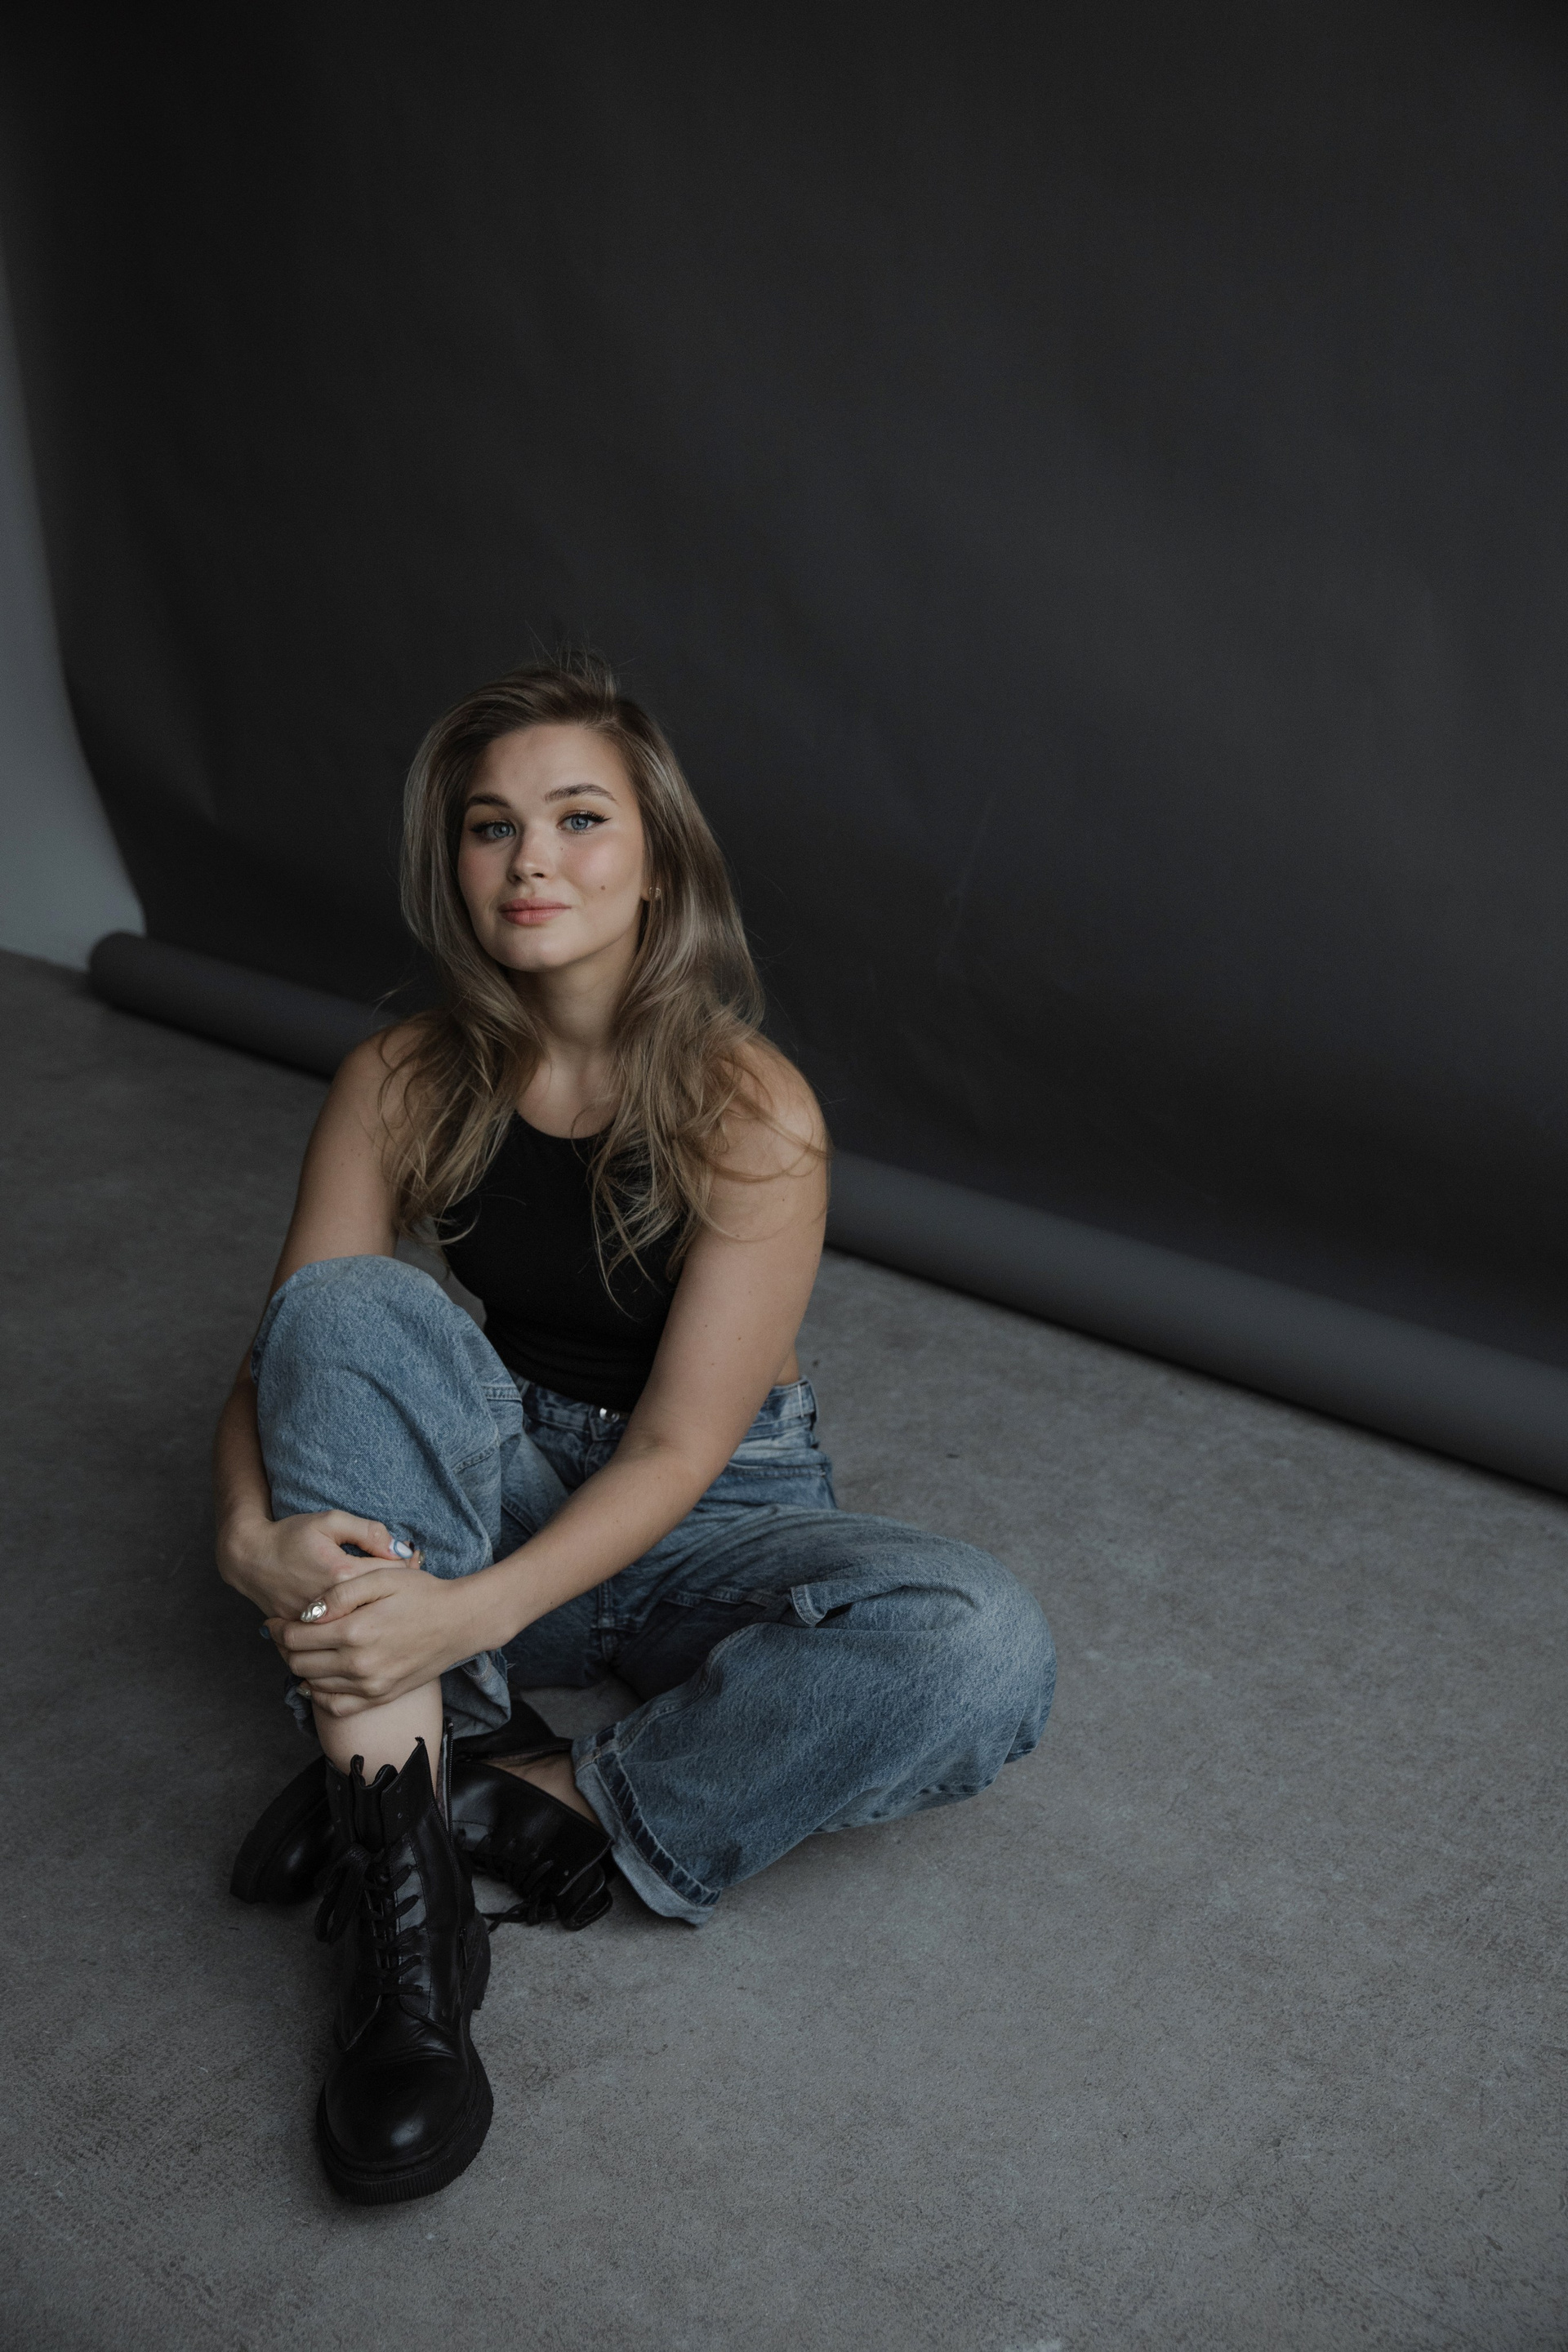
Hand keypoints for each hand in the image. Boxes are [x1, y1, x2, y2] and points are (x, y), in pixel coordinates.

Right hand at [219, 1509, 419, 1622]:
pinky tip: (365, 1615)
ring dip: (378, 1613)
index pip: (391, 1575)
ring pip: (361, 1622)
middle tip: (409, 1586)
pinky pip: (339, 1633)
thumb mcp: (329, 1521)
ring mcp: (319, 1622)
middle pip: (380, 1604)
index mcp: (342, 1574)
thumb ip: (367, 1531)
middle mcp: (332, 1604)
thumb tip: (399, 1547)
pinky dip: (355, 1625)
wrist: (250, 1559)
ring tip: (390, 1602)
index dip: (408, 1568)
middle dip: (398, 1595)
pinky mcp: (307, 1632)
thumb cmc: (290, 1536)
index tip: (416, 1562)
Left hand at [265, 1563, 487, 1716]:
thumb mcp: (382, 1578)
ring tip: (300, 1652)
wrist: (460, 1622)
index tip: (274, 1621)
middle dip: (284, 1648)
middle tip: (283, 1634)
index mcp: (355, 1631)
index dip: (278, 1628)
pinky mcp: (381, 1696)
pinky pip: (336, 1706)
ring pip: (314, 1685)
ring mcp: (370, 1685)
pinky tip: (316, 1680)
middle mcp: (358, 1664)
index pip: (296, 1637)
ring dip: (299, 1669)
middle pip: (299, 1663)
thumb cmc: (423, 1593)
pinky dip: (318, 1695)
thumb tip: (308, 1614)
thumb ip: (340, 1593)